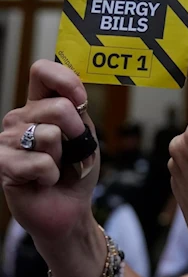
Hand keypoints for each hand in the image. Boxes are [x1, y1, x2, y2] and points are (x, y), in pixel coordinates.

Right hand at [0, 59, 104, 276]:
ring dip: (63, 158)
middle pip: (58, 107)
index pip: (42, 72)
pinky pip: (41, 163)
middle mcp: (21, 118)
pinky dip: (52, 176)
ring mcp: (8, 140)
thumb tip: (73, 99)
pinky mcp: (3, 164)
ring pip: (50, 135)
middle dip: (77, 133)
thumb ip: (79, 114)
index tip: (81, 100)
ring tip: (54, 168)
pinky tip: (43, 181)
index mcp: (40, 105)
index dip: (65, 80)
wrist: (69, 207)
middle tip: (72, 152)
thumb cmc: (77, 171)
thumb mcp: (86, 137)